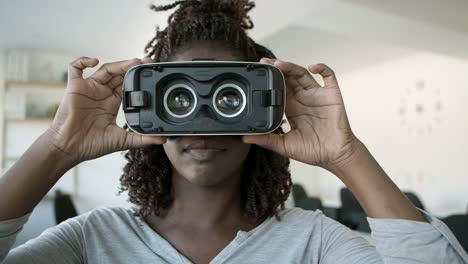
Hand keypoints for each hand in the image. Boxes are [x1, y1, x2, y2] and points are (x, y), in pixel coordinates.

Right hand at [45, 57, 165, 163]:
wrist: (69, 148)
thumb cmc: (92, 145)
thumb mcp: (122, 141)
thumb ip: (142, 139)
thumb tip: (163, 140)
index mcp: (112, 103)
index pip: (127, 85)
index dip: (138, 78)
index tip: (151, 73)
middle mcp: (102, 93)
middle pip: (119, 74)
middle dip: (132, 67)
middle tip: (147, 62)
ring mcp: (88, 89)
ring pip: (104, 69)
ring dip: (118, 64)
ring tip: (133, 62)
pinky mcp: (74, 87)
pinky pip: (75, 68)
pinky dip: (83, 60)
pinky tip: (94, 61)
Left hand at [243, 59, 358, 169]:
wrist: (335, 156)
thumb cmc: (313, 152)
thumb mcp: (285, 146)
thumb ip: (267, 140)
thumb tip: (245, 138)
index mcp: (291, 109)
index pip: (278, 90)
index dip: (269, 81)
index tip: (259, 74)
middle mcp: (303, 99)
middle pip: (288, 78)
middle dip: (277, 69)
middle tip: (265, 63)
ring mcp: (317, 95)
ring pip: (303, 74)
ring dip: (291, 67)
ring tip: (280, 64)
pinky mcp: (331, 95)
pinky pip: (328, 76)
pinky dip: (322, 68)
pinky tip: (312, 67)